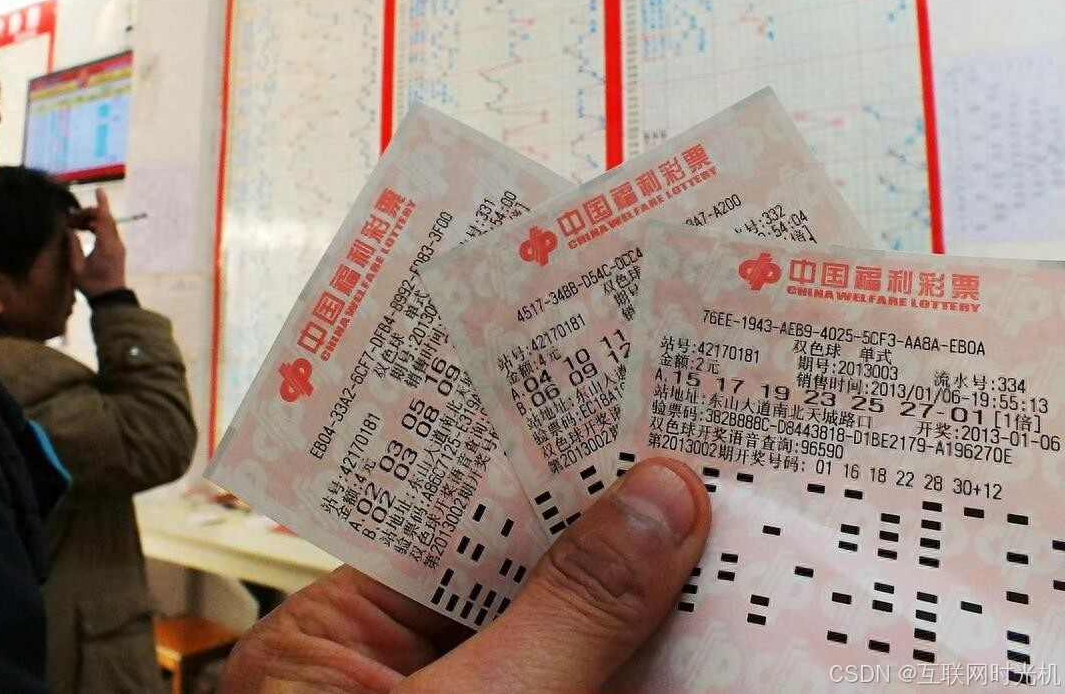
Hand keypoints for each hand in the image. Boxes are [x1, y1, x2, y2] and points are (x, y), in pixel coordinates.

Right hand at [68, 189, 126, 297]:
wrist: (111, 299)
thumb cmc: (92, 285)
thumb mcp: (76, 267)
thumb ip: (72, 246)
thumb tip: (67, 229)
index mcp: (107, 245)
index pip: (105, 219)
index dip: (101, 203)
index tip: (99, 190)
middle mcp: (116, 243)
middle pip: (106, 220)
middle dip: (91, 213)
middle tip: (74, 215)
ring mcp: (119, 247)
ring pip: (108, 226)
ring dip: (93, 221)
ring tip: (76, 223)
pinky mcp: (118, 251)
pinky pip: (109, 233)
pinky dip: (97, 228)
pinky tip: (85, 231)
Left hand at [217, 458, 710, 693]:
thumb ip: (564, 616)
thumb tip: (659, 497)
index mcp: (340, 636)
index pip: (451, 518)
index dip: (547, 466)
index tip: (635, 413)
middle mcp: (400, 675)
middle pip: (521, 580)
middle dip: (616, 534)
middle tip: (711, 463)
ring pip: (570, 648)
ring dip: (651, 609)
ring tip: (740, 540)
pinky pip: (589, 693)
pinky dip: (651, 677)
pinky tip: (720, 648)